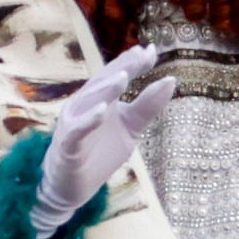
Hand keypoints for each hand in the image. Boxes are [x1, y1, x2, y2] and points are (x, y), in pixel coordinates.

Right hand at [30, 46, 174, 238]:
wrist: (72, 187)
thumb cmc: (99, 153)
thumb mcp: (130, 129)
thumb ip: (147, 106)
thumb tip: (170, 80)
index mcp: (99, 99)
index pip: (115, 74)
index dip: (132, 62)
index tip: (152, 51)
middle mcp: (83, 105)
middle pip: (103, 82)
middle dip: (122, 68)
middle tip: (141, 56)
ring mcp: (73, 124)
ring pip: (89, 102)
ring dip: (106, 89)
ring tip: (124, 76)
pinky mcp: (68, 146)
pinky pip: (77, 131)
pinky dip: (89, 121)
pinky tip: (103, 111)